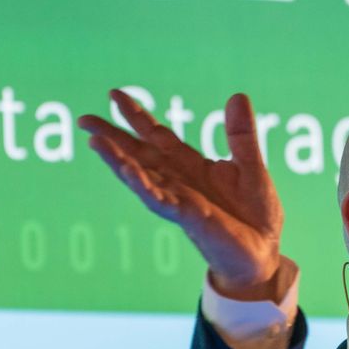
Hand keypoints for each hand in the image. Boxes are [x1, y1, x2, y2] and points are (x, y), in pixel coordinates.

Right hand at [77, 88, 284, 299]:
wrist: (264, 254)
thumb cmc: (254, 215)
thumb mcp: (252, 167)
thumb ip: (242, 136)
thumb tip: (237, 95)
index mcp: (191, 165)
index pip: (157, 136)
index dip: (136, 116)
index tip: (113, 94)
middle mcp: (178, 181)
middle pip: (138, 154)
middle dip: (112, 137)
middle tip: (84, 119)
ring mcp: (180, 199)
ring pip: (141, 177)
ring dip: (118, 160)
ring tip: (95, 142)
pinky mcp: (189, 217)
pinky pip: (161, 200)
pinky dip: (144, 186)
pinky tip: (127, 171)